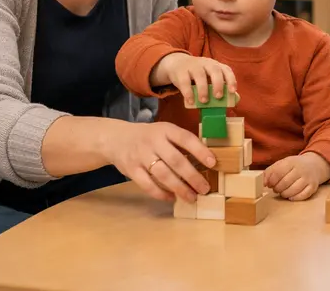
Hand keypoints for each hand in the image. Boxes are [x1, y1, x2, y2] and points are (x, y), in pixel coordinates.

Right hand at [100, 120, 215, 203]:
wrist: (116, 139)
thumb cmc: (149, 137)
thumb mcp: (164, 131)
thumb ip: (181, 142)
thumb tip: (206, 159)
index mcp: (165, 130)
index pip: (186, 139)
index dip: (200, 151)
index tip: (213, 163)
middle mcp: (153, 142)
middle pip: (175, 160)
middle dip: (192, 176)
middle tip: (205, 188)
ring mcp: (140, 156)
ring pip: (162, 175)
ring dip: (179, 188)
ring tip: (192, 197)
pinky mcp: (131, 170)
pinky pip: (147, 185)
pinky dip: (160, 193)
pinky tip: (172, 198)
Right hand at [152, 51, 236, 106]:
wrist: (176, 63)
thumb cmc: (198, 73)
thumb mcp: (209, 77)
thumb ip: (220, 87)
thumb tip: (234, 99)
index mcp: (215, 65)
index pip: (226, 70)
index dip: (231, 80)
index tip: (232, 91)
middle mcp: (206, 63)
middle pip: (214, 70)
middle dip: (218, 84)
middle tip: (218, 97)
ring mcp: (193, 66)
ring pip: (200, 75)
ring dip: (203, 89)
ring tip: (204, 101)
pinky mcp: (180, 71)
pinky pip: (185, 81)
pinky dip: (188, 92)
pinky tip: (191, 101)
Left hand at [264, 152, 329, 199]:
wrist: (314, 165)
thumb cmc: (293, 166)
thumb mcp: (282, 164)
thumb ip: (270, 172)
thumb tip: (263, 183)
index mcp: (291, 162)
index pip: (278, 173)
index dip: (271, 181)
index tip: (269, 184)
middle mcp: (301, 169)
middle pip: (285, 183)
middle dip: (277, 189)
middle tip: (276, 189)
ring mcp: (308, 178)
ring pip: (293, 191)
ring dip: (284, 194)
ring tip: (283, 192)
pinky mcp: (313, 186)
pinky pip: (303, 196)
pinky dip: (295, 198)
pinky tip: (291, 196)